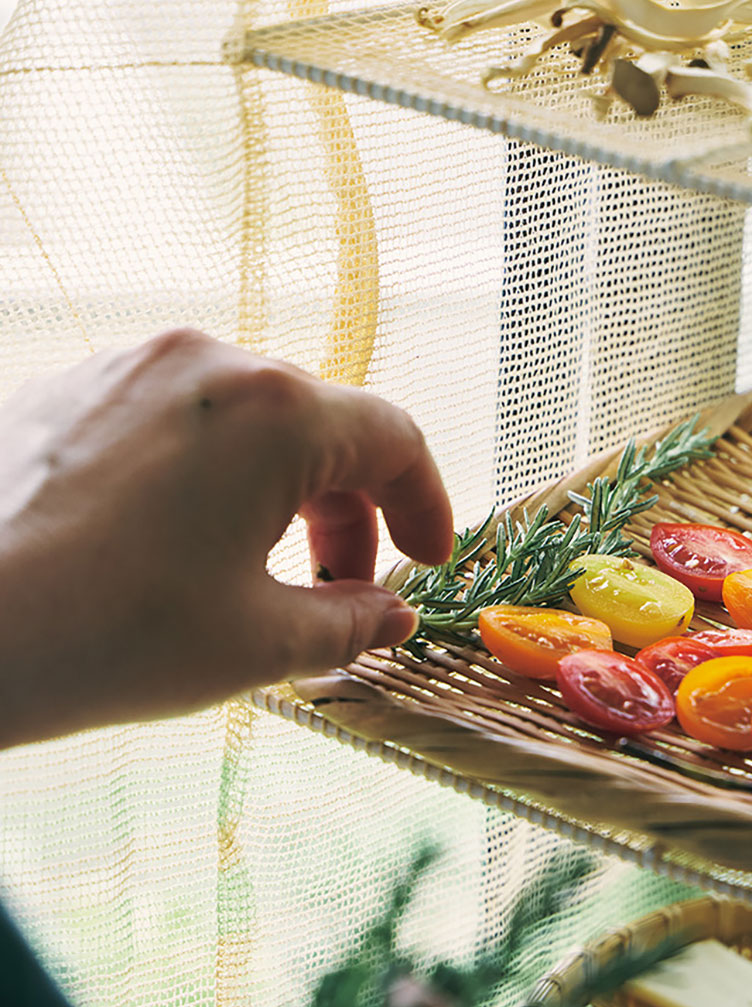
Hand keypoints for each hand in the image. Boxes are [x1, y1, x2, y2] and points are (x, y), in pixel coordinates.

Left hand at [0, 329, 452, 743]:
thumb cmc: (101, 632)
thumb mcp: (256, 643)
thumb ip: (348, 623)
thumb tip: (388, 616)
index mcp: (277, 411)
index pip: (395, 437)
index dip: (426, 502)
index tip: (427, 560)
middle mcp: (208, 363)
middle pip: (322, 427)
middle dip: (348, 513)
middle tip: (341, 591)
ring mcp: (129, 367)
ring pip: (248, 423)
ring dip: (280, 496)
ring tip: (259, 574)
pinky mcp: (70, 388)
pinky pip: (176, 422)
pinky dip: (210, 479)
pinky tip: (180, 546)